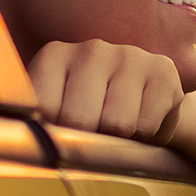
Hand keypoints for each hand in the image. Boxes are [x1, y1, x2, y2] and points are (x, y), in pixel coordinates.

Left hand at [27, 39, 183, 142]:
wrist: (148, 104)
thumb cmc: (93, 113)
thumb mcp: (56, 111)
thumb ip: (39, 120)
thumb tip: (32, 146)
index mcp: (55, 55)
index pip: (41, 107)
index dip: (52, 133)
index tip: (61, 133)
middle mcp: (91, 49)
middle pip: (78, 119)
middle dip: (87, 138)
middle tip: (94, 133)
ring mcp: (130, 56)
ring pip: (116, 123)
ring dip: (119, 139)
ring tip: (120, 128)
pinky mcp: (162, 71)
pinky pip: (147, 125)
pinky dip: (146, 136)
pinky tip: (143, 120)